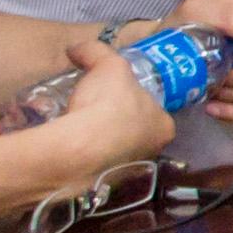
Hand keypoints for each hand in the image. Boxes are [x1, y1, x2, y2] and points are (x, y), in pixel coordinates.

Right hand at [40, 34, 184, 174]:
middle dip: (116, 121)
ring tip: (77, 124)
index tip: (116, 95)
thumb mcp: (108, 65)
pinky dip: (83, 154)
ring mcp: (127, 172)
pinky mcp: (101, 184)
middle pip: (135, 131)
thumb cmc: (109, 104)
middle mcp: (152, 152)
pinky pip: (93, 165)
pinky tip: (68, 143)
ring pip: (115, 151)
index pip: (155, 111)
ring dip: (98, 139)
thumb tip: (76, 48)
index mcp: (164, 126)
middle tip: (93, 108)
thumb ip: (96, 52)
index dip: (136, 100)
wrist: (80, 149)